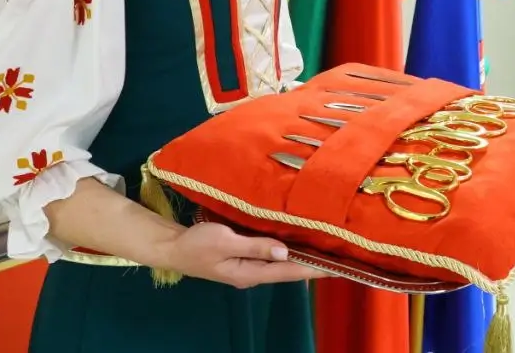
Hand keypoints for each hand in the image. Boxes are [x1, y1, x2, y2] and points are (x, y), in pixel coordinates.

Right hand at [163, 221, 330, 288]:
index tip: (338, 266)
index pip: (289, 271)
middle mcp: (254, 273)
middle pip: (289, 269)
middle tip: (341, 254)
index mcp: (250, 272)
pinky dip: (287, 249)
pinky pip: (271, 255)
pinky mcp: (245, 257)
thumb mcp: (225, 241)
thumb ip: (255, 246)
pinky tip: (298, 241)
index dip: (314, 268)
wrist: (172, 247)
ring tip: (326, 247)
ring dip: (302, 256)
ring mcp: (249, 267)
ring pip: (282, 262)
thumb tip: (285, 251)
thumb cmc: (196, 244)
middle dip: (314, 264)